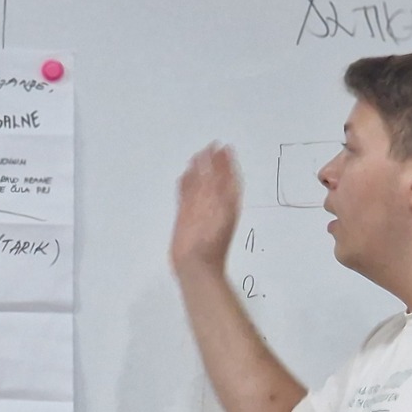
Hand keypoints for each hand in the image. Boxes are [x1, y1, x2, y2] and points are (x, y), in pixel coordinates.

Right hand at [170, 144, 241, 278]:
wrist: (196, 265)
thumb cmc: (211, 240)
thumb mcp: (218, 207)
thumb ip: (216, 185)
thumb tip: (215, 163)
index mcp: (227, 201)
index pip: (229, 176)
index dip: (227, 162)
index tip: (224, 147)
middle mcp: (214, 203)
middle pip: (213, 177)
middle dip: (212, 162)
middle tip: (210, 146)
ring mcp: (199, 209)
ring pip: (198, 185)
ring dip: (197, 171)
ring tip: (195, 157)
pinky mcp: (185, 216)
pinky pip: (185, 196)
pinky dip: (184, 186)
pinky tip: (183, 176)